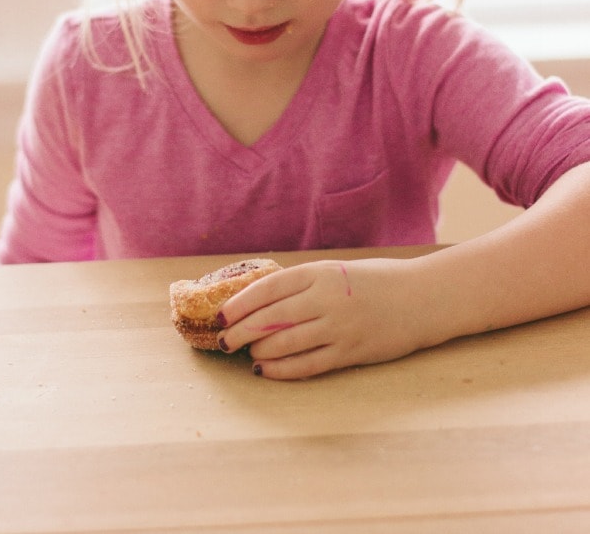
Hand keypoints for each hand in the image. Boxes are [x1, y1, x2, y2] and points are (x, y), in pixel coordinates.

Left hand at [216, 258, 425, 379]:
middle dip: (240, 332)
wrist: (423, 298)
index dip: (239, 303)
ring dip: (259, 352)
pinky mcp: (351, 352)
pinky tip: (266, 371)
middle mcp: (327, 298)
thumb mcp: (337, 271)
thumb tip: (260, 301)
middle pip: (270, 319)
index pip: (268, 289)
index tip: (220, 314)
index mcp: (321, 273)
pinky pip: (307, 365)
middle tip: (223, 341)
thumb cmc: (377, 281)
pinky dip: (282, 370)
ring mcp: (339, 327)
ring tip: (247, 354)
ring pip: (285, 344)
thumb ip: (304, 284)